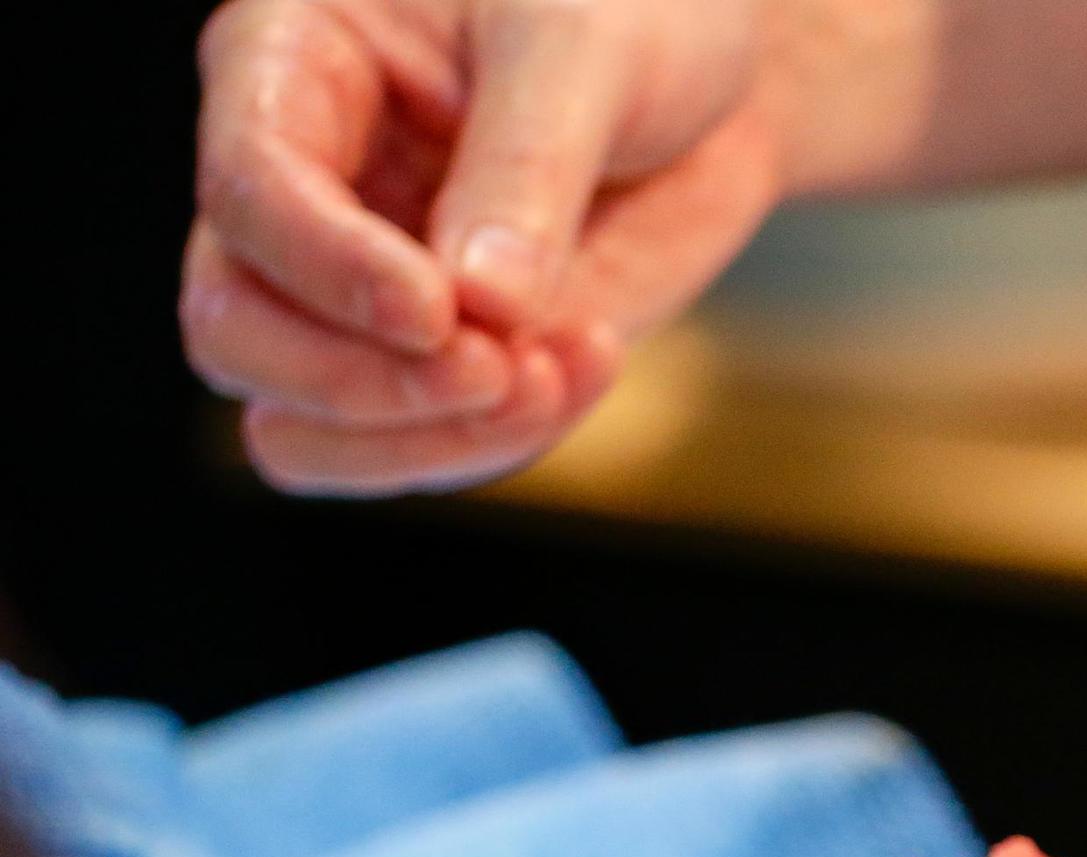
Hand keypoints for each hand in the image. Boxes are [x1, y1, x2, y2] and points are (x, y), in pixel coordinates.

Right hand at [183, 0, 784, 494]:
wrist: (719, 78)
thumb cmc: (633, 12)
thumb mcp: (581, 48)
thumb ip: (525, 169)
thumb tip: (481, 307)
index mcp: (291, 67)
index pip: (248, 194)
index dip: (328, 271)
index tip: (439, 313)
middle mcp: (301, 193)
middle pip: (234, 331)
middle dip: (360, 382)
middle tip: (498, 367)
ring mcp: (359, 295)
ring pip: (304, 427)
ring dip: (427, 440)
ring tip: (552, 376)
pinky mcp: (440, 366)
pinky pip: (421, 451)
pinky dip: (497, 442)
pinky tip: (586, 364)